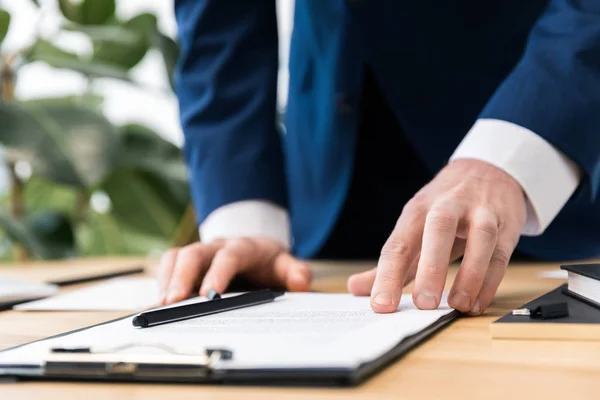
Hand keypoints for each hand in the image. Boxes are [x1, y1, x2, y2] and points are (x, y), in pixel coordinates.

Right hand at [156, 237, 311, 304]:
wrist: (256, 248)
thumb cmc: (268, 261)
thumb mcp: (286, 265)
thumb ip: (296, 272)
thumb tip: (301, 282)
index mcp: (244, 247)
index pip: (229, 256)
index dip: (218, 273)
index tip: (209, 296)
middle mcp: (217, 246)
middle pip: (194, 253)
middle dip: (182, 277)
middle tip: (173, 302)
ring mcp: (200, 252)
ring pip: (177, 256)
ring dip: (167, 279)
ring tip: (162, 306)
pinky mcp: (187, 261)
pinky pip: (169, 264)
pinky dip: (161, 281)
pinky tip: (158, 304)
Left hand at [347, 159, 526, 314]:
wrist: (487, 169)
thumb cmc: (444, 206)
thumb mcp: (414, 226)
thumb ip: (390, 262)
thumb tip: (354, 288)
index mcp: (417, 210)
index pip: (398, 243)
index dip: (387, 276)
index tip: (380, 305)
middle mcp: (447, 206)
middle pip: (438, 230)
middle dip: (431, 267)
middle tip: (424, 304)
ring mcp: (480, 212)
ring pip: (480, 238)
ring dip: (470, 274)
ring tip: (458, 306)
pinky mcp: (506, 224)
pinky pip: (501, 252)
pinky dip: (490, 280)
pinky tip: (478, 302)